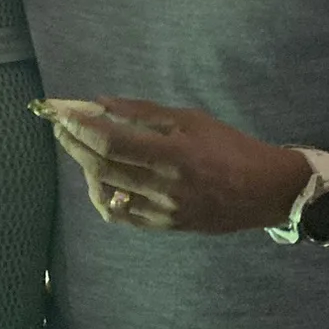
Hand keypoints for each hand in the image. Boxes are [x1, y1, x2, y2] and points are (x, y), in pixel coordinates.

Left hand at [50, 97, 309, 235]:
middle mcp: (166, 184)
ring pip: (106, 191)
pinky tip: (100, 179)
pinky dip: (102, 195)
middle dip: (74, 144)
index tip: (62, 113)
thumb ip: (143, 112)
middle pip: (102, 166)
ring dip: (85, 168)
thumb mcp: (191, 118)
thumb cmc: (230, 147)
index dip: (81, 126)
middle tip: (61, 127)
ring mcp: (163, 210)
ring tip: (80, 149)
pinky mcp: (165, 226)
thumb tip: (101, 102)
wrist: (267, 190)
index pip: (112, 141)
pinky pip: (120, 215)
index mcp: (175, 152)